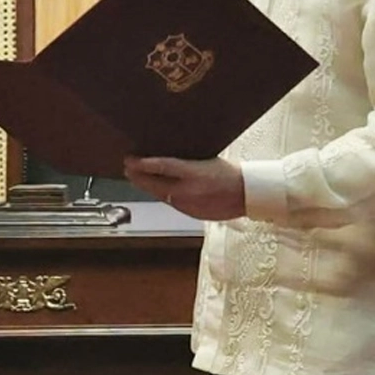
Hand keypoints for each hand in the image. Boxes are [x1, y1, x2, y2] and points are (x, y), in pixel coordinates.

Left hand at [124, 156, 245, 220]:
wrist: (247, 194)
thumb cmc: (229, 173)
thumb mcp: (206, 160)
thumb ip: (185, 163)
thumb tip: (163, 161)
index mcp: (193, 173)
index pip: (161, 167)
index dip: (142, 164)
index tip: (129, 160)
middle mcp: (188, 191)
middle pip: (155, 185)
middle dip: (138, 177)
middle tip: (127, 169)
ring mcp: (189, 205)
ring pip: (161, 196)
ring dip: (148, 187)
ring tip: (137, 178)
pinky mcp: (191, 214)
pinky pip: (172, 203)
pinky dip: (163, 195)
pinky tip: (158, 189)